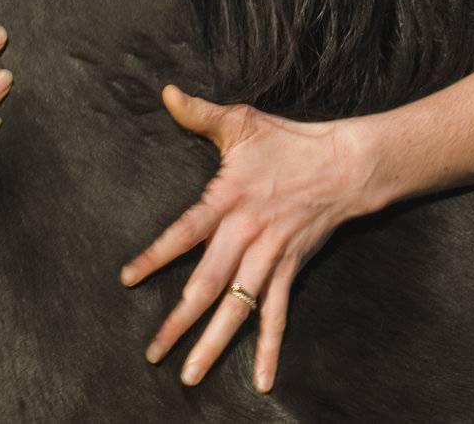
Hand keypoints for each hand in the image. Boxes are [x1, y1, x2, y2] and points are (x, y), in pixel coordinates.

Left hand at [121, 84, 371, 393]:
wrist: (345, 165)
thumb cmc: (289, 142)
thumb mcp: (242, 123)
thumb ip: (200, 114)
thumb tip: (166, 93)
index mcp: (228, 200)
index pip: (184, 232)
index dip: (156, 256)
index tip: (128, 279)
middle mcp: (246, 235)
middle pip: (207, 284)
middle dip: (178, 321)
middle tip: (152, 352)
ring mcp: (270, 257)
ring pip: (238, 308)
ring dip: (214, 343)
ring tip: (189, 375)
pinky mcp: (290, 269)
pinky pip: (278, 316)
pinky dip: (271, 349)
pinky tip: (263, 381)